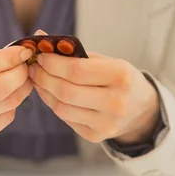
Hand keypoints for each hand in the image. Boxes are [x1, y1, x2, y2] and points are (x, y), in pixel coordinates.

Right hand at [0, 45, 32, 147]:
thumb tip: (19, 56)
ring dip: (22, 89)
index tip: (24, 51)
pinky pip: (6, 118)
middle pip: (0, 87)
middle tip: (24, 67)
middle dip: (21, 74)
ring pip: (8, 104)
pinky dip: (12, 105)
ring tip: (22, 81)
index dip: (11, 58)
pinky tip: (7, 98)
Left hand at [28, 51, 160, 145]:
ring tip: (38, 80)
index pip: (77, 71)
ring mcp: (105, 123)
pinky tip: (50, 94)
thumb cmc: (120, 80)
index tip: (40, 56)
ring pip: (62, 108)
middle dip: (44, 78)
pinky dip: (54, 105)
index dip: (53, 64)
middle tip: (33, 68)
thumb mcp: (108, 62)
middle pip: (66, 91)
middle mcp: (115, 102)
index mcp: (121, 76)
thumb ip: (76, 53)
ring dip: (45, 92)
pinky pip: (67, 119)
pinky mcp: (96, 137)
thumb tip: (41, 38)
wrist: (141, 110)